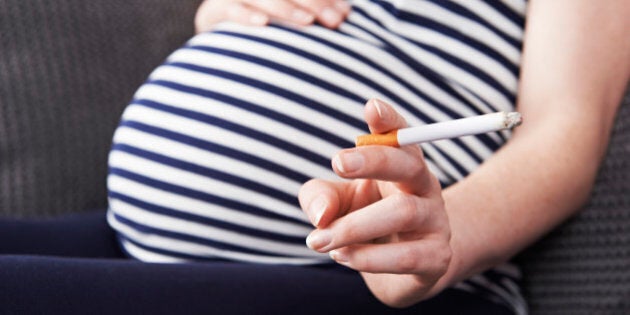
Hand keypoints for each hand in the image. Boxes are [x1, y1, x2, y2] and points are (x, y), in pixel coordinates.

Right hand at [194, 0, 350, 32]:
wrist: (219, 55)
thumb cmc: (265, 42)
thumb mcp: (289, 24)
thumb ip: (314, 14)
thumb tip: (345, 14)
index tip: (344, 14)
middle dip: (312, 2)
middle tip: (333, 21)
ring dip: (284, 8)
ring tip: (306, 22)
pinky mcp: (211, 15)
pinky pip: (227, 10)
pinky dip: (245, 15)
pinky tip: (263, 24)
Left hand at [299, 99, 452, 306]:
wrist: (401, 272)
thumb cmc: (364, 223)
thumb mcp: (335, 204)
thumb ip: (320, 197)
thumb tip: (322, 215)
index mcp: (401, 165)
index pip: (401, 136)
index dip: (390, 121)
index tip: (371, 108)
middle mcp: (423, 187)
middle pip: (408, 165)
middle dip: (373, 160)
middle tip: (337, 162)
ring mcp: (435, 221)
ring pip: (403, 212)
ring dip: (354, 226)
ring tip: (319, 241)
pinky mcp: (437, 257)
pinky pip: (407, 256)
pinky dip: (370, 258)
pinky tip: (343, 257)